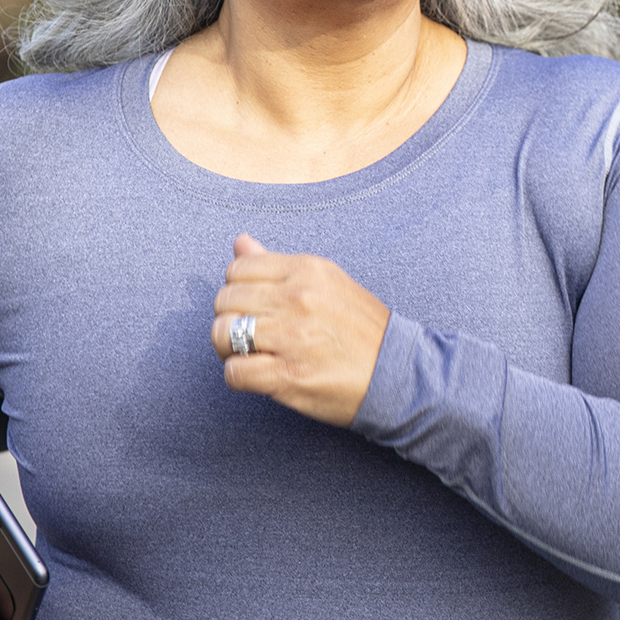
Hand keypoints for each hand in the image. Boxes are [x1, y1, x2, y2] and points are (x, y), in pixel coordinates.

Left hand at [210, 234, 390, 426]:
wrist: (397, 374)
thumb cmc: (363, 330)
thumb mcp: (326, 283)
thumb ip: (277, 264)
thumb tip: (240, 242)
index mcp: (307, 270)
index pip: (237, 269)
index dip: (238, 290)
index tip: (253, 307)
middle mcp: (297, 298)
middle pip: (225, 301)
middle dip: (230, 319)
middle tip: (249, 334)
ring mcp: (292, 336)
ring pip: (222, 333)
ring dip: (228, 348)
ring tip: (250, 354)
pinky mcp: (288, 374)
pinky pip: (235, 372)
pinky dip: (239, 377)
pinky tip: (259, 376)